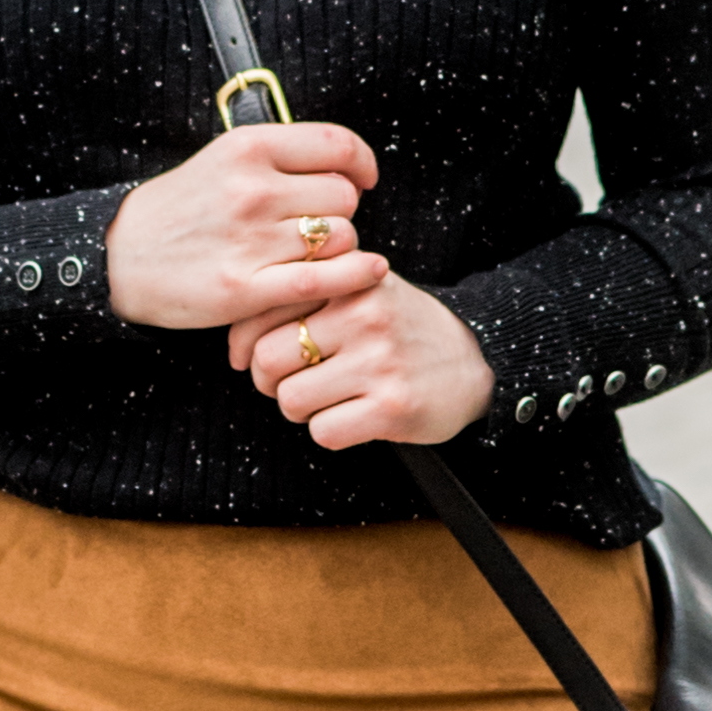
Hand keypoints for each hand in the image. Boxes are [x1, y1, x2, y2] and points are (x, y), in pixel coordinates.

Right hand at [105, 117, 383, 336]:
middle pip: (343, 196)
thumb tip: (346, 168)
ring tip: (311, 252)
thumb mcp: (222, 160)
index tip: (364, 178)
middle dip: (340, 210)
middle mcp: (251, 189)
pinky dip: (355, 275)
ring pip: (340, 237)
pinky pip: (325, 279)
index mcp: (247, 148)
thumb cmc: (181, 209)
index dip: (362, 164)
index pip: (336, 145)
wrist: (119, 256)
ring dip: (338, 247)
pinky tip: (368, 271)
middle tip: (318, 224)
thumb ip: (280, 158)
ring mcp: (250, 239)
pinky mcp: (247, 287)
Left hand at [234, 267, 496, 456]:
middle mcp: (365, 313)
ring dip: (299, 410)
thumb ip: (304, 296)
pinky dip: (329, 431)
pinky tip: (352, 416)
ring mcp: (380, 360)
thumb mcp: (359, 290)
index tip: (250, 354)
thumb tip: (235, 345)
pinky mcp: (394, 406)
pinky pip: (324, 431)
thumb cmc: (399, 327)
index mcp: (350, 279)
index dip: (245, 340)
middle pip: (269, 359)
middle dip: (269, 381)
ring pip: (292, 400)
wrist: (476, 360)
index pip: (264, 306)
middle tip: (290, 383)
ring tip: (325, 400)